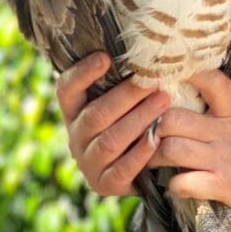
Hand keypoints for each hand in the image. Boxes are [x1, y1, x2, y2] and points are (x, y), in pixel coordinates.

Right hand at [56, 53, 169, 195]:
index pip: (66, 90)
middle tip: (153, 82)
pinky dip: (141, 154)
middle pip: (96, 114)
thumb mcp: (126, 101)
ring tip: (164, 102)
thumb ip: (126, 80)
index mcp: (75, 112)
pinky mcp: (104, 184)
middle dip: (126, 96)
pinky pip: (122, 169)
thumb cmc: (138, 121)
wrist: (147, 170)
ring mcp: (89, 162)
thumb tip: (148, 46)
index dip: (82, 74)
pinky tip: (157, 139)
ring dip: (138, 119)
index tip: (104, 58)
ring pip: (111, 140)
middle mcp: (76, 136)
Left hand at [148, 70, 230, 231]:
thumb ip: (226, 119)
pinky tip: (174, 188)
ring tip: (151, 166)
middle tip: (144, 139)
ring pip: (171, 148)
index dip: (187, 77)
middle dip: (151, 128)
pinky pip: (184, 182)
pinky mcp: (225, 186)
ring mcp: (224, 159)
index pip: (212, 82)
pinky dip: (173, 187)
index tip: (165, 82)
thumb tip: (195, 110)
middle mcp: (227, 132)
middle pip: (173, 117)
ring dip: (153, 159)